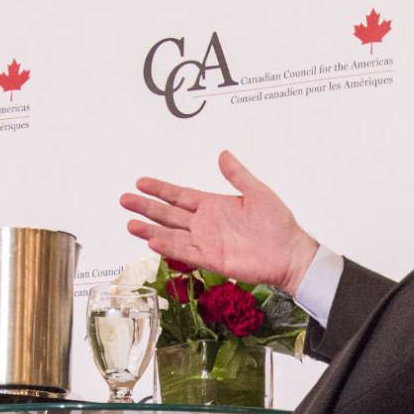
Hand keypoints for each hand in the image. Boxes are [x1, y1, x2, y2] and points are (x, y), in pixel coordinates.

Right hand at [120, 151, 318, 295]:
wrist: (289, 252)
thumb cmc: (277, 224)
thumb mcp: (257, 191)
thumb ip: (237, 175)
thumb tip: (223, 154)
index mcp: (213, 205)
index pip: (179, 196)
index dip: (160, 189)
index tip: (141, 182)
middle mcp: (205, 224)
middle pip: (168, 214)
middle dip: (146, 207)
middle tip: (124, 200)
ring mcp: (207, 242)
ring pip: (172, 235)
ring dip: (151, 230)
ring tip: (130, 224)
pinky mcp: (212, 260)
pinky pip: (186, 253)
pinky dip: (169, 248)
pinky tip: (153, 242)